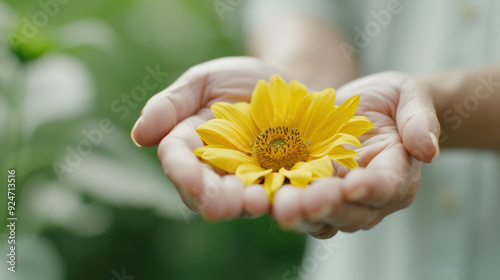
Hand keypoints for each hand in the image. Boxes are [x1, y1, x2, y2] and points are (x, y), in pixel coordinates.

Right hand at [131, 57, 285, 219]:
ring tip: (254, 201)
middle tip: (224, 203)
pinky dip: (283, 200)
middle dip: (215, 200)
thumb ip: (172, 104)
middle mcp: (216, 171)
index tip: (188, 179)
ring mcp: (250, 181)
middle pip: (208, 193)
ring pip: (242, 202)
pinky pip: (281, 197)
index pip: (178, 161)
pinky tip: (288, 196)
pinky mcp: (282, 184)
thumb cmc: (239, 81)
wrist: (290, 85)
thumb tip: (140, 133)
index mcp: (191, 145)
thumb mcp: (205, 82)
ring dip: (245, 206)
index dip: (182, 172)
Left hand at [270, 72, 439, 238]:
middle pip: (352, 213)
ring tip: (281, 206)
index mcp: (397, 174)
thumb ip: (419, 118)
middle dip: (329, 208)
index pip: (387, 187)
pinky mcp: (311, 193)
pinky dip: (282, 205)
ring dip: (302, 215)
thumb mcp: (408, 95)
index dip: (370, 189)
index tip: (351, 184)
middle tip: (307, 201)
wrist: (356, 106)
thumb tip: (428, 149)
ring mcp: (337, 199)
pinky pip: (298, 206)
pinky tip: (262, 197)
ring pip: (323, 218)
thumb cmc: (388, 99)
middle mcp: (368, 197)